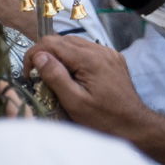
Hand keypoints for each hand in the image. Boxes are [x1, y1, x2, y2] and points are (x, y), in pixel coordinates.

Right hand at [25, 35, 154, 138]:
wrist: (134, 125)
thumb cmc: (103, 119)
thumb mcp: (74, 102)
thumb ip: (55, 76)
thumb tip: (39, 56)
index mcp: (89, 59)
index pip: (51, 43)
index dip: (34, 55)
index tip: (30, 74)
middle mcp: (100, 50)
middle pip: (62, 39)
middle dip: (45, 54)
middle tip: (38, 75)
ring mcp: (108, 53)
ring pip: (74, 42)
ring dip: (59, 55)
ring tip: (54, 75)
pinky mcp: (112, 58)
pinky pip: (86, 50)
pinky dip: (73, 57)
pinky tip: (72, 74)